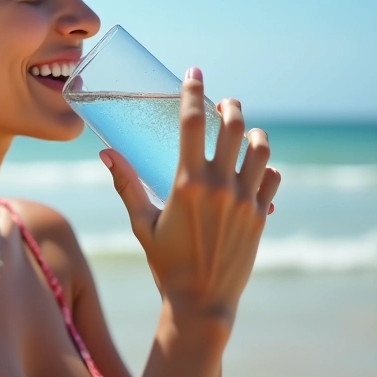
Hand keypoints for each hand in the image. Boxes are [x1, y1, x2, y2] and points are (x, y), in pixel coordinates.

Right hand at [100, 68, 280, 329]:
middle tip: (222, 102)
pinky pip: (272, 178)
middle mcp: (220, 186)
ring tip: (242, 130)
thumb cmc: (165, 264)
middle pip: (232, 126)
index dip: (193, 91)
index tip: (194, 72)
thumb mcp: (141, 223)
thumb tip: (105, 153)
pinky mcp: (261, 216)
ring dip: (252, 132)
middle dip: (228, 105)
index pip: (192, 122)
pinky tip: (254, 166)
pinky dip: (264, 165)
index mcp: (187, 183)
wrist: (202, 304)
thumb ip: (125, 184)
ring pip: (260, 148)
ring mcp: (245, 200)